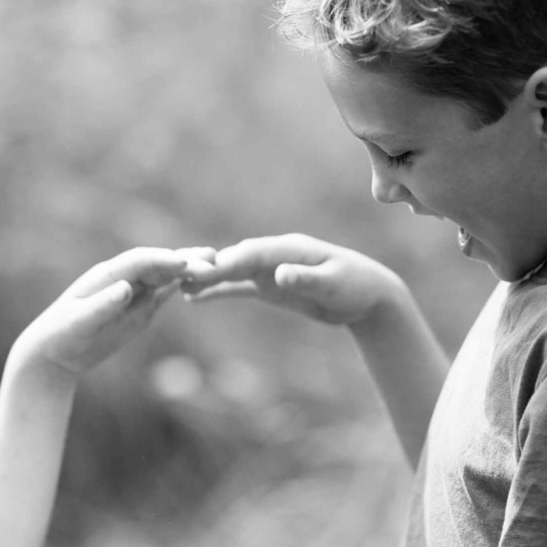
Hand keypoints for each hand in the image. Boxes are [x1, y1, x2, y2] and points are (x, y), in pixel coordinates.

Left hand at [14, 246, 215, 377]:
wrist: (55, 353)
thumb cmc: (61, 336)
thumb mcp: (78, 323)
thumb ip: (102, 305)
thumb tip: (126, 287)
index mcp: (106, 276)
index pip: (139, 261)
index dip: (162, 259)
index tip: (184, 262)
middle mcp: (123, 278)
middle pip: (158, 264)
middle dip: (185, 261)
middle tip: (213, 261)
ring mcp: (134, 291)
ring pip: (165, 275)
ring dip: (189, 269)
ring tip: (217, 266)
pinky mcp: (140, 306)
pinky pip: (164, 291)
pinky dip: (183, 285)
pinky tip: (203, 282)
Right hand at [181, 234, 400, 327]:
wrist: (367, 296)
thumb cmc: (355, 287)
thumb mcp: (334, 285)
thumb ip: (306, 279)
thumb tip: (279, 275)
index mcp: (290, 249)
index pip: (254, 253)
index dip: (230, 261)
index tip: (208, 270)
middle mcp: (275, 255)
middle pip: (236, 259)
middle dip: (209, 268)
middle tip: (180, 277)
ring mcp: (270, 269)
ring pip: (232, 272)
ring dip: (207, 279)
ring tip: (179, 287)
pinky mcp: (269, 285)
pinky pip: (238, 287)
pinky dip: (218, 291)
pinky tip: (195, 297)